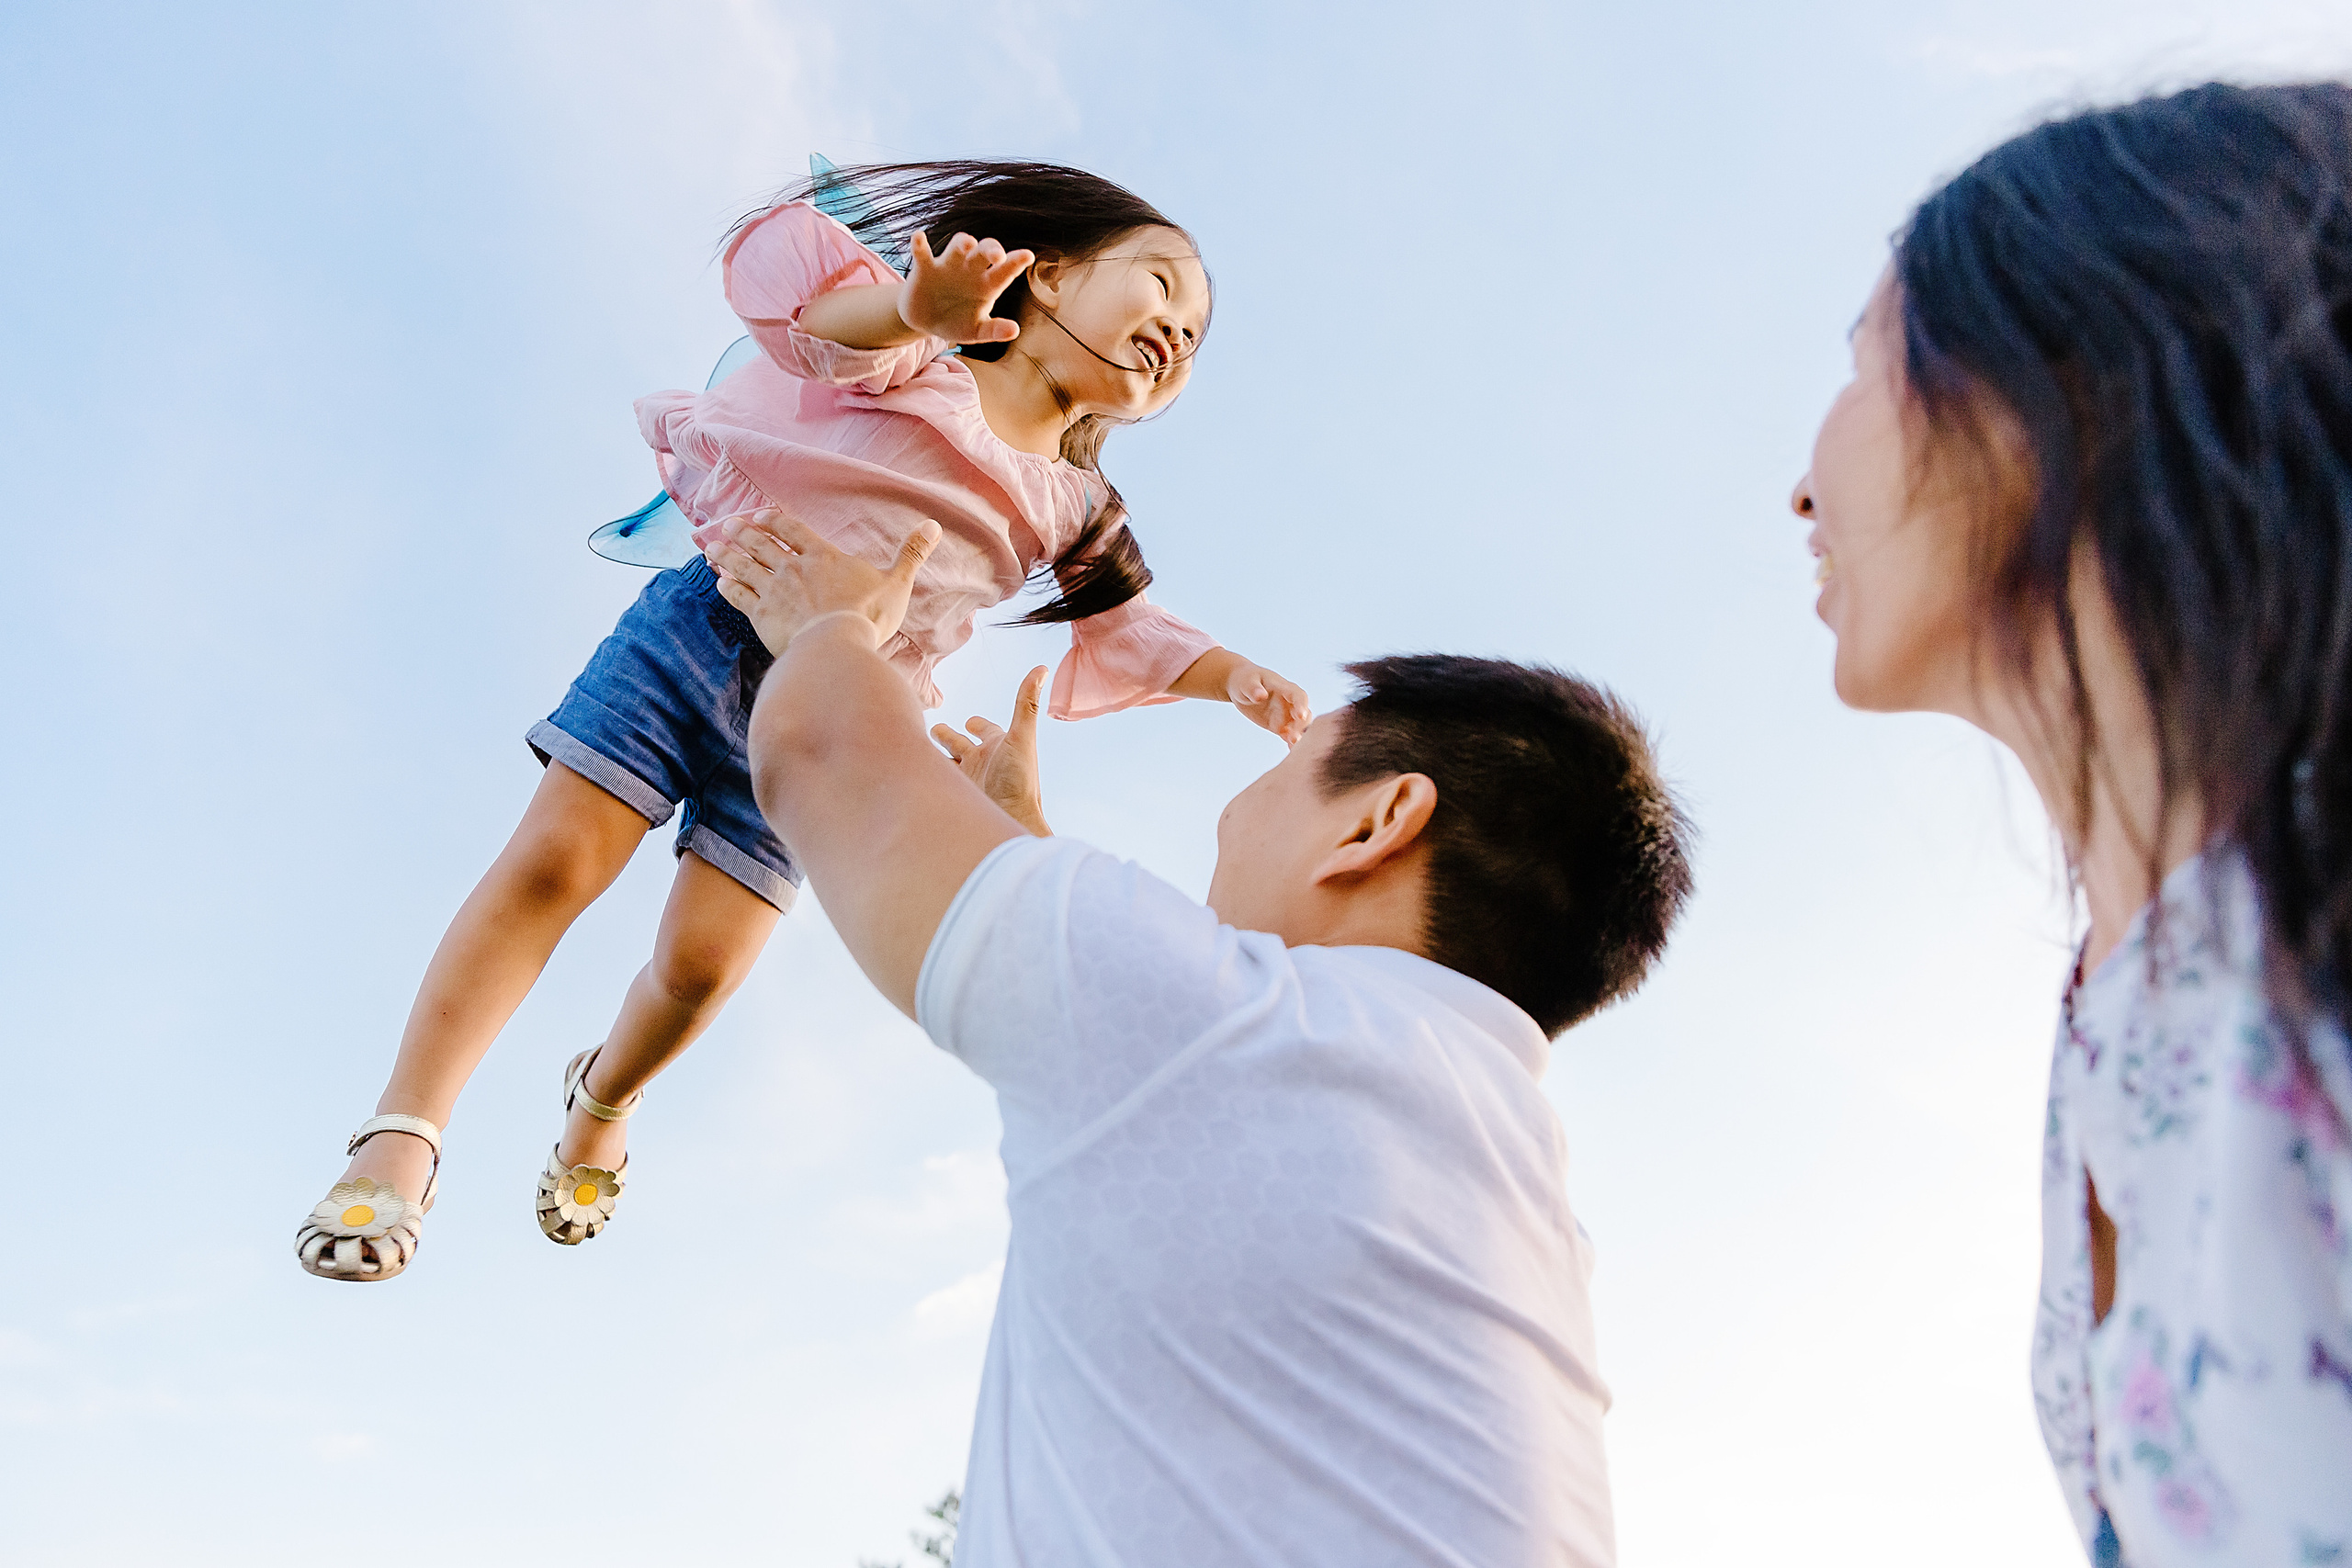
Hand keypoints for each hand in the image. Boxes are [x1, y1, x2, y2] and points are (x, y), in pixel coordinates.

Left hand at [697, 508, 940, 656]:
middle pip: (762, 544)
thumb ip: (911, 553)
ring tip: (713, 547)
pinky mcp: (762, 615)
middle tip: (729, 525)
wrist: (837, 646)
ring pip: (745, 566)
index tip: (760, 515)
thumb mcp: (897, 583)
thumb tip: (934, 525)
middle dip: (743, 533)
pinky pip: (739, 597)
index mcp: (822, 557)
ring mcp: (774, 591)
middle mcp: (793, 568)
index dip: (775, 521)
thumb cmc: (868, 616)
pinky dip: (727, 587)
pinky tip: (719, 581)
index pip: (792, 530)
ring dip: (728, 555)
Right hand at [900, 231, 1033, 345]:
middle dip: (991, 249)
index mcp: (987, 284)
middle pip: (984, 250)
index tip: (1028, 256)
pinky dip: (919, 244)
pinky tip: (919, 237)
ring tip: (967, 246)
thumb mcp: (976, 332)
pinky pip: (922, 252)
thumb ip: (994, 330)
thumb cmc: (956, 322)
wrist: (925, 322)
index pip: (1005, 271)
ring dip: (963, 243)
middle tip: (997, 256)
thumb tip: (1015, 330)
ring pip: (958, 245)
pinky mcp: (925, 268)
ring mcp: (948, 265)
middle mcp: (971, 269)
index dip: (1016, 262)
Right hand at [931, 665, 1050, 835]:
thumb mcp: (1021, 736)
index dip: (978, 724)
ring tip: (914, 749)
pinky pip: (935, 780)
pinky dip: (925, 775)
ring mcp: (966, 779)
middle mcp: (981, 762)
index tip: (970, 721)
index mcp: (997, 745)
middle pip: (959, 745)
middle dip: (947, 737)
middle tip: (934, 729)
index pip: (985, 729)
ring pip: (943, 762)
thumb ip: (1026, 703)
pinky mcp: (953, 794)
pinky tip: (910, 772)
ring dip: (931, 755)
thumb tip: (1041, 668)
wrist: (1009, 822)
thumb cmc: (1020, 781)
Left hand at [1227, 661, 1311, 745]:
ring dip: (1299, 735)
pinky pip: (1289, 735)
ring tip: (1292, 744)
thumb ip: (1254, 689)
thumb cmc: (1244, 680)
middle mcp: (1289, 702)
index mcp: (1283, 687)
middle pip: (1304, 713)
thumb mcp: (1246, 682)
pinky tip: (1291, 751)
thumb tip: (1261, 695)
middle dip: (1302, 725)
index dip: (1301, 705)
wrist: (1239, 687)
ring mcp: (1285, 714)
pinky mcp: (1279, 726)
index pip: (1298, 695)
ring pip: (1299, 726)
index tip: (1301, 715)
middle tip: (1294, 737)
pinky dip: (1291, 743)